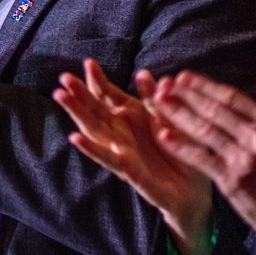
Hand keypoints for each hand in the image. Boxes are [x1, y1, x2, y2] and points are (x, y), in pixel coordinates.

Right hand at [58, 62, 212, 254]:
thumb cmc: (180, 154)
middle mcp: (123, 135)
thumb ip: (155, 99)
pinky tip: (75, 138)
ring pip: (95, 131)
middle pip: (96, 111)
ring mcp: (124, 153)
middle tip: (64, 77)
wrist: (194, 192)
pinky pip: (108, 159)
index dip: (99, 80)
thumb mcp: (170, 120)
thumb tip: (144, 73)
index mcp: (134, 120)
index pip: (111, 96)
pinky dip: (91, 148)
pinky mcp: (130, 173)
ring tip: (61, 97)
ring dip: (77, 114)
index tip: (88, 62)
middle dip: (80, 94)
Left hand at [145, 71, 255, 234]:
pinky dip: (181, 146)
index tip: (185, 77)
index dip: (205, 86)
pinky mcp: (231, 179)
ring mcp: (243, 159)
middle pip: (215, 110)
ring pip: (204, 130)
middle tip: (164, 84)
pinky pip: (200, 158)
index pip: (232, 98)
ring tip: (159, 101)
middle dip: (186, 95)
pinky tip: (163, 135)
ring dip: (178, 114)